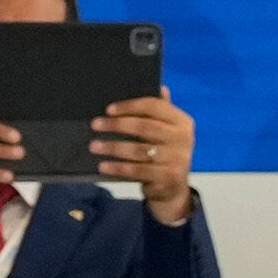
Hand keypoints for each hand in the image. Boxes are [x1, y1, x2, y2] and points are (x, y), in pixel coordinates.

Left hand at [93, 88, 196, 224]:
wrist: (175, 189)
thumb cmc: (165, 154)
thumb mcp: (167, 132)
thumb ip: (162, 112)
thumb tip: (160, 88)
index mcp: (182, 122)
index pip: (155, 106)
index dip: (130, 106)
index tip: (109, 109)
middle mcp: (183, 139)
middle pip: (145, 127)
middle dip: (117, 125)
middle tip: (95, 124)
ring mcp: (177, 159)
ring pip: (138, 150)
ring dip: (112, 147)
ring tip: (94, 146)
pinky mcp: (167, 178)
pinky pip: (137, 170)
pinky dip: (118, 168)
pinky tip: (103, 166)